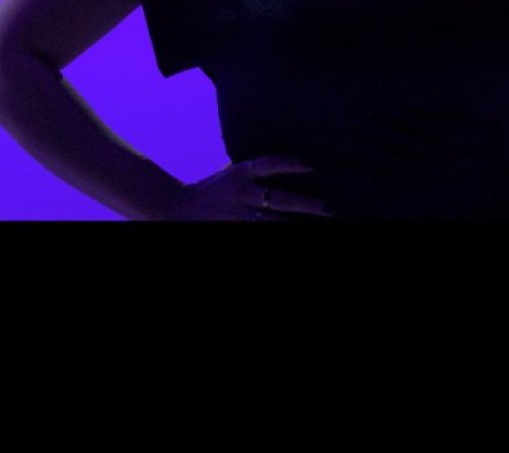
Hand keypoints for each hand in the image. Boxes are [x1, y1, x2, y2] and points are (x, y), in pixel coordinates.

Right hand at [164, 156, 336, 220]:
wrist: (177, 211)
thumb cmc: (214, 191)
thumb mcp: (232, 174)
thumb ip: (256, 173)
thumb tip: (298, 164)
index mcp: (239, 174)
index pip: (267, 164)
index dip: (289, 163)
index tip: (312, 165)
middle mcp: (240, 194)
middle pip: (280, 200)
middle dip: (308, 206)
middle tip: (331, 208)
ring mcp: (238, 217)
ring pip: (276, 224)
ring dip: (298, 225)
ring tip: (326, 224)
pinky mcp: (236, 231)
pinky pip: (262, 233)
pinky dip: (280, 233)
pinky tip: (297, 233)